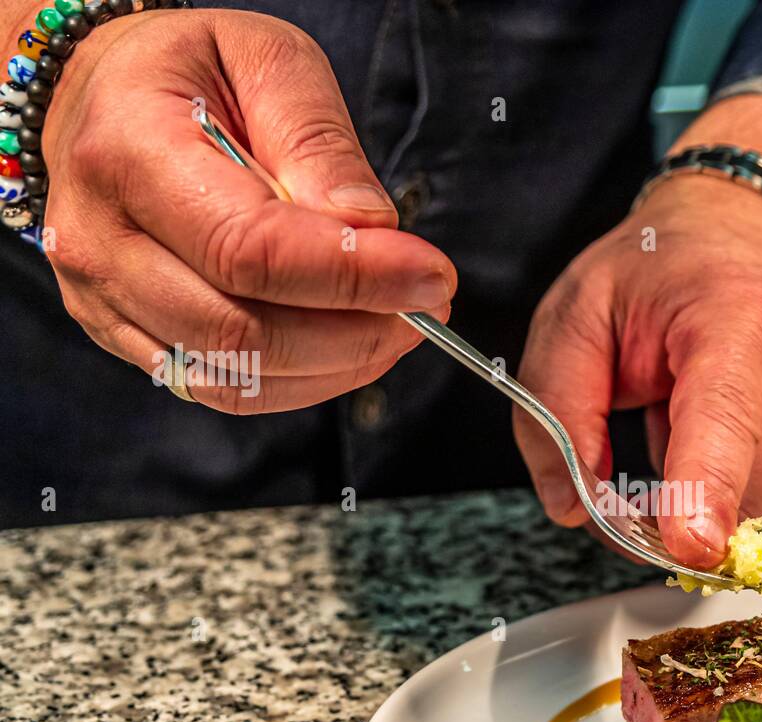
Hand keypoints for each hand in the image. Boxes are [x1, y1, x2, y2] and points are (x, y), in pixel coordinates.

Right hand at [35, 9, 455, 411]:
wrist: (104, 97)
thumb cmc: (191, 73)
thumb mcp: (265, 61)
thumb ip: (317, 142)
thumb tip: (372, 228)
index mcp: (127, 153)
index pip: (250, 250)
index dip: (352, 276)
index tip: (431, 275)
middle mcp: (101, 241)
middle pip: (245, 332)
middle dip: (358, 330)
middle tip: (427, 303)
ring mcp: (106, 301)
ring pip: (239, 376)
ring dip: (339, 364)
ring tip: (397, 321)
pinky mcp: (129, 339)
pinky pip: (225, 390)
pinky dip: (304, 381)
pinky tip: (350, 346)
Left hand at [512, 172, 761, 569]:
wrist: (752, 221)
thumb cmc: (665, 266)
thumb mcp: (577, 315)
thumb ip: (556, 411)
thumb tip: (571, 505)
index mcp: (739, 316)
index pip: (725, 422)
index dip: (706, 495)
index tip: (692, 548)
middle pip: (742, 489)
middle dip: (682, 501)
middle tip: (650, 435)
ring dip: (717, 486)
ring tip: (699, 410)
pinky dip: (751, 477)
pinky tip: (737, 423)